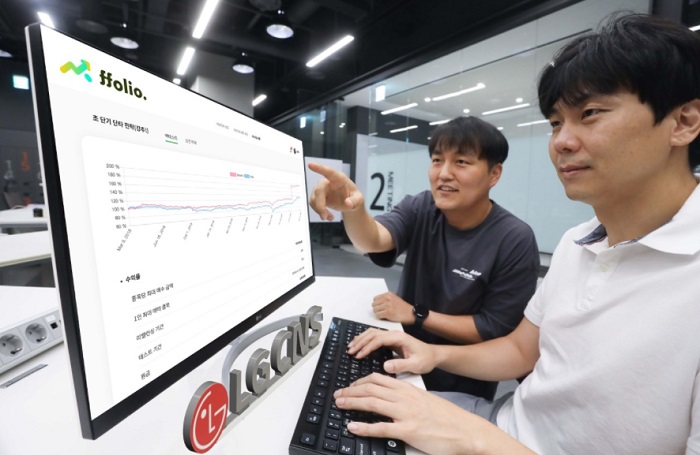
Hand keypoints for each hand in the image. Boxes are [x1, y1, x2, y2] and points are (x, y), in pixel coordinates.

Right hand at [308, 162, 364, 220]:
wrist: (350, 204)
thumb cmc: (355, 198)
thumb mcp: (359, 200)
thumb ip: (355, 201)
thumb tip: (348, 204)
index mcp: (339, 178)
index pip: (328, 172)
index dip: (319, 168)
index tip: (310, 165)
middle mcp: (328, 182)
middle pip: (319, 191)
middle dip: (320, 205)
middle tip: (324, 217)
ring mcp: (322, 188)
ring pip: (314, 198)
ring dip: (319, 210)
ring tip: (330, 217)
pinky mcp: (318, 196)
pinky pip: (313, 204)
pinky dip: (319, 212)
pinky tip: (328, 216)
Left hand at [333, 373, 496, 454]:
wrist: (466, 430)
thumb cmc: (447, 418)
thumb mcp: (425, 401)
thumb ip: (407, 398)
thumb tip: (391, 400)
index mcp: (408, 389)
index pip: (378, 379)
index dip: (359, 381)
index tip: (350, 386)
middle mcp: (405, 398)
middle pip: (370, 388)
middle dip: (350, 390)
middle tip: (338, 395)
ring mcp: (406, 413)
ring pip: (372, 402)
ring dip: (352, 402)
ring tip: (340, 404)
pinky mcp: (408, 430)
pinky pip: (381, 428)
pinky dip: (364, 427)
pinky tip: (352, 426)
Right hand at [347, 328, 435, 374]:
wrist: (433, 355)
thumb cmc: (426, 359)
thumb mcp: (416, 365)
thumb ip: (402, 365)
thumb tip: (385, 366)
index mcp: (399, 338)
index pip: (378, 339)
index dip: (367, 347)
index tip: (359, 355)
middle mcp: (394, 334)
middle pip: (372, 333)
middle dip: (360, 342)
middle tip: (350, 352)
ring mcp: (392, 336)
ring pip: (372, 333)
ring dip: (361, 339)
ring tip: (351, 348)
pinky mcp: (391, 340)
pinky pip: (375, 337)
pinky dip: (365, 340)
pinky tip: (359, 345)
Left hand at [371, 292, 413, 323]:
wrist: (410, 313)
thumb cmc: (403, 308)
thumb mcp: (394, 298)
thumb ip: (386, 299)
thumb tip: (376, 303)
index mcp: (388, 294)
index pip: (375, 298)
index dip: (377, 304)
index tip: (379, 307)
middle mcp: (387, 298)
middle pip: (374, 304)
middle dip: (376, 309)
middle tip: (381, 311)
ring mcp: (387, 305)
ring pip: (375, 310)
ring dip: (378, 313)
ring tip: (383, 314)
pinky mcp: (388, 312)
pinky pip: (378, 315)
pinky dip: (380, 317)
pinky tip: (384, 317)